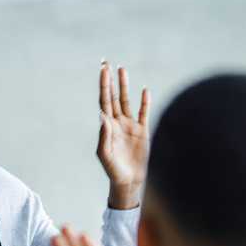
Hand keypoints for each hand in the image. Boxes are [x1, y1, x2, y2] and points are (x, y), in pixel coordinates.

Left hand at [96, 62, 149, 208]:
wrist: (129, 181)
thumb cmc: (113, 170)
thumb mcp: (105, 154)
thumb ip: (103, 134)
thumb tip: (101, 114)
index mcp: (107, 126)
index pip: (104, 100)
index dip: (103, 85)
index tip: (102, 70)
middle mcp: (118, 122)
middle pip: (114, 96)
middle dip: (111, 80)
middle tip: (107, 63)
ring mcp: (130, 126)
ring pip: (127, 101)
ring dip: (125, 86)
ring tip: (123, 69)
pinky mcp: (143, 131)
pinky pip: (143, 113)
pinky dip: (144, 102)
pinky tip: (144, 90)